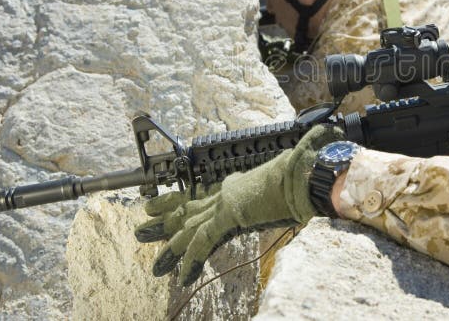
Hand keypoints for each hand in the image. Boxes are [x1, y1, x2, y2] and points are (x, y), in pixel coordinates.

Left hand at [134, 124, 343, 285]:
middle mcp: (228, 191)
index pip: (207, 198)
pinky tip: (182, 275)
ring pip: (189, 227)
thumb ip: (278, 196)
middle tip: (144, 228)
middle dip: (166, 221)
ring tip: (156, 265)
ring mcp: (226, 202)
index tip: (174, 208)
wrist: (304, 173)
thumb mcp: (286, 189)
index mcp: (240, 184)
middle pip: (190, 209)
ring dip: (171, 247)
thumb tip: (290, 200)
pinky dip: (191, 259)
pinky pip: (203, 241)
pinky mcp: (228, 214)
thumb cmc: (302, 177)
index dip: (187, 206)